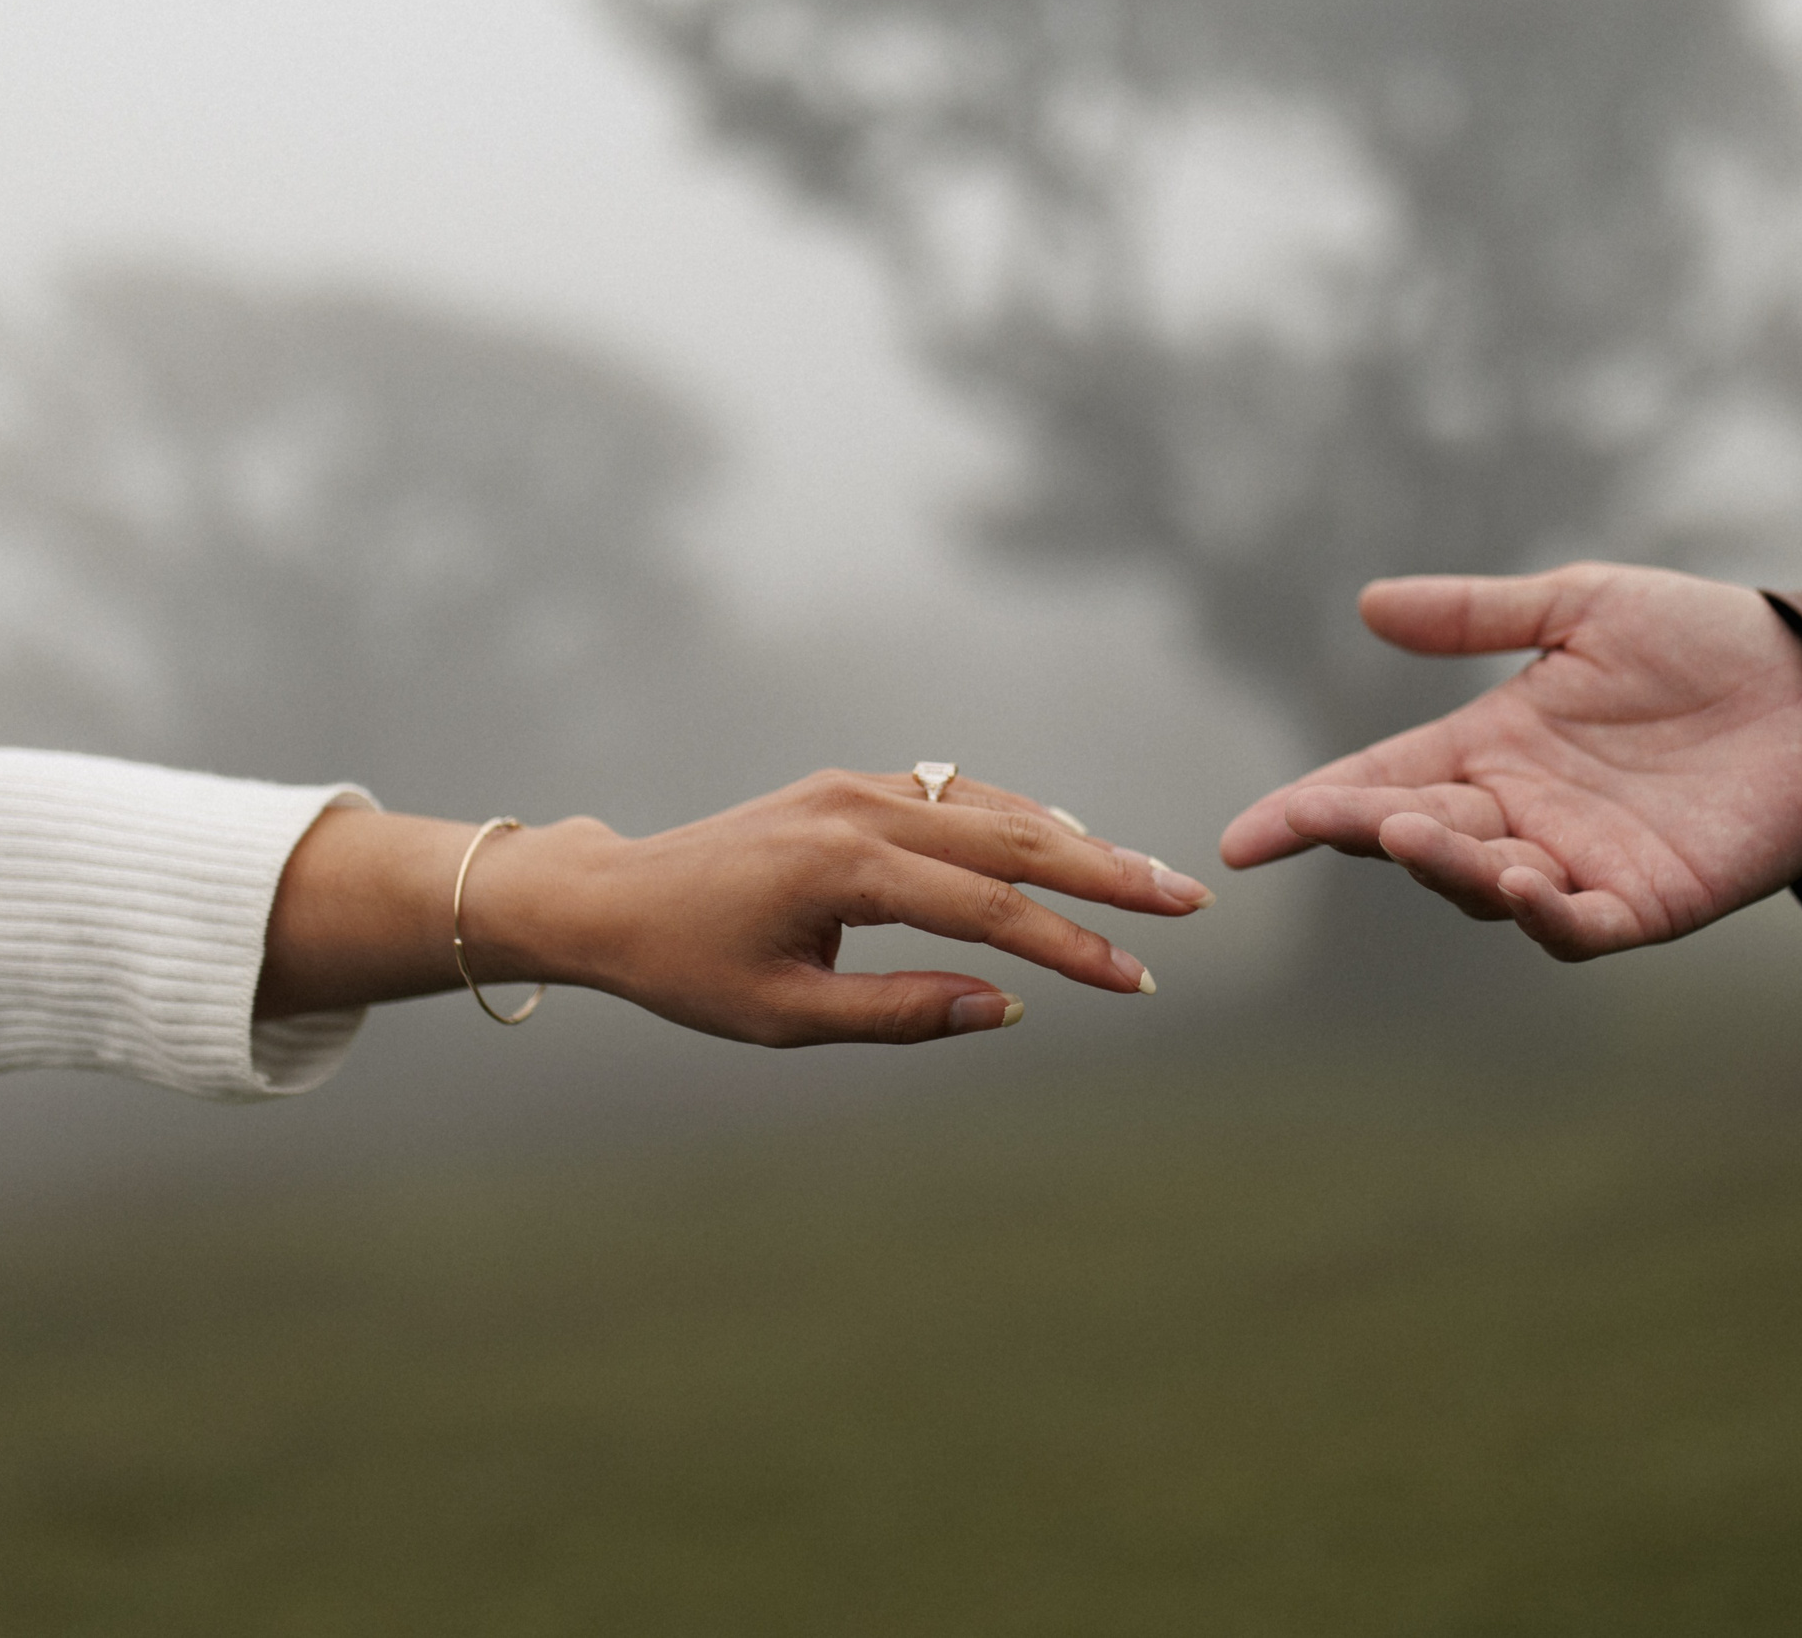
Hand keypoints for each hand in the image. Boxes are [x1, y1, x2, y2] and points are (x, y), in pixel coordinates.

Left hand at [261, 771, 1211, 1044]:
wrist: (613, 897)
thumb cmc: (689, 968)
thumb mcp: (786, 1017)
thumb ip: (901, 1012)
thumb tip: (1008, 1006)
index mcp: (844, 870)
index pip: (987, 910)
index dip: (1069, 945)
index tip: (1134, 978)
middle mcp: (860, 809)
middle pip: (1012, 839)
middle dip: (1107, 874)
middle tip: (1188, 899)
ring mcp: (859, 787)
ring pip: (993, 808)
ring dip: (1076, 843)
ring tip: (1149, 877)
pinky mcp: (854, 785)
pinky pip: (958, 796)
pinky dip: (1021, 818)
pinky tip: (1069, 844)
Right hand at [1219, 564, 1801, 959]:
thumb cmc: (1705, 641)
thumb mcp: (1581, 607)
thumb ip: (1478, 616)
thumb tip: (1367, 606)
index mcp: (1491, 748)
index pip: (1379, 782)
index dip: (1312, 810)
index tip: (1248, 835)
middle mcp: (1519, 815)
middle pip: (1416, 835)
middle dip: (1364, 830)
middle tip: (1329, 816)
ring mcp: (1577, 865)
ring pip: (1480, 886)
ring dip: (1441, 866)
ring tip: (1408, 830)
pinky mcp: (1644, 902)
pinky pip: (1573, 925)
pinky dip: (1535, 913)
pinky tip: (1515, 880)